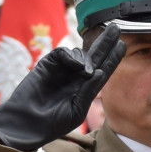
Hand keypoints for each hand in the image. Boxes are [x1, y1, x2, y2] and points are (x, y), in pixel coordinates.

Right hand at [0, 23, 125, 151]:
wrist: (28, 123)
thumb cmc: (53, 122)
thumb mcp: (77, 110)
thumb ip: (89, 91)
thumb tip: (99, 71)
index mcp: (85, 88)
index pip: (103, 70)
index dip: (112, 58)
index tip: (122, 46)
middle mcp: (76, 77)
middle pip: (94, 55)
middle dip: (105, 42)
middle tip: (116, 28)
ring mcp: (62, 69)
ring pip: (80, 53)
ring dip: (87, 59)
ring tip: (86, 72)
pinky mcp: (48, 64)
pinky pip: (63, 53)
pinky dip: (72, 57)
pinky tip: (77, 66)